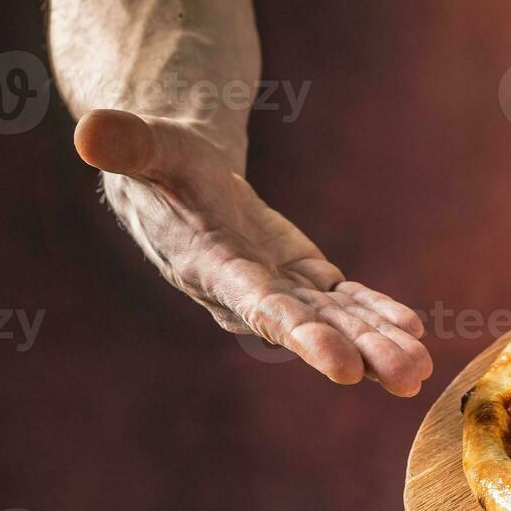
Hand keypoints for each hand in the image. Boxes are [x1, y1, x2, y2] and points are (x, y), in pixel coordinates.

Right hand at [74, 109, 431, 392]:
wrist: (172, 180)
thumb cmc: (158, 160)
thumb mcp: (146, 145)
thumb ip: (126, 144)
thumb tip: (89, 131)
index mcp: (212, 268)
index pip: (261, 308)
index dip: (303, 337)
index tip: (343, 367)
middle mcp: (247, 293)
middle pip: (309, 329)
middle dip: (359, 353)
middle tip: (408, 378)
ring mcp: (278, 290)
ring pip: (335, 323)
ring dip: (379, 345)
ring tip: (421, 372)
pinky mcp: (300, 279)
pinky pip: (344, 302)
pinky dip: (376, 314)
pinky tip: (411, 330)